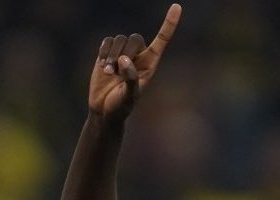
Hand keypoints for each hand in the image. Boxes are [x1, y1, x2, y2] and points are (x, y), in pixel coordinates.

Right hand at [88, 4, 181, 121]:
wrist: (103, 110)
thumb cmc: (121, 106)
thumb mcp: (129, 96)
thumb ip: (131, 78)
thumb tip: (125, 60)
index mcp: (150, 65)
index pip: (162, 40)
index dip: (169, 24)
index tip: (177, 7)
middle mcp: (138, 56)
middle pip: (135, 38)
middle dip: (124, 51)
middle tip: (116, 70)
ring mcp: (122, 54)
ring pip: (119, 39)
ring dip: (111, 55)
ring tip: (108, 72)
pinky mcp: (107, 54)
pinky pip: (107, 41)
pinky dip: (104, 51)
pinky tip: (102, 66)